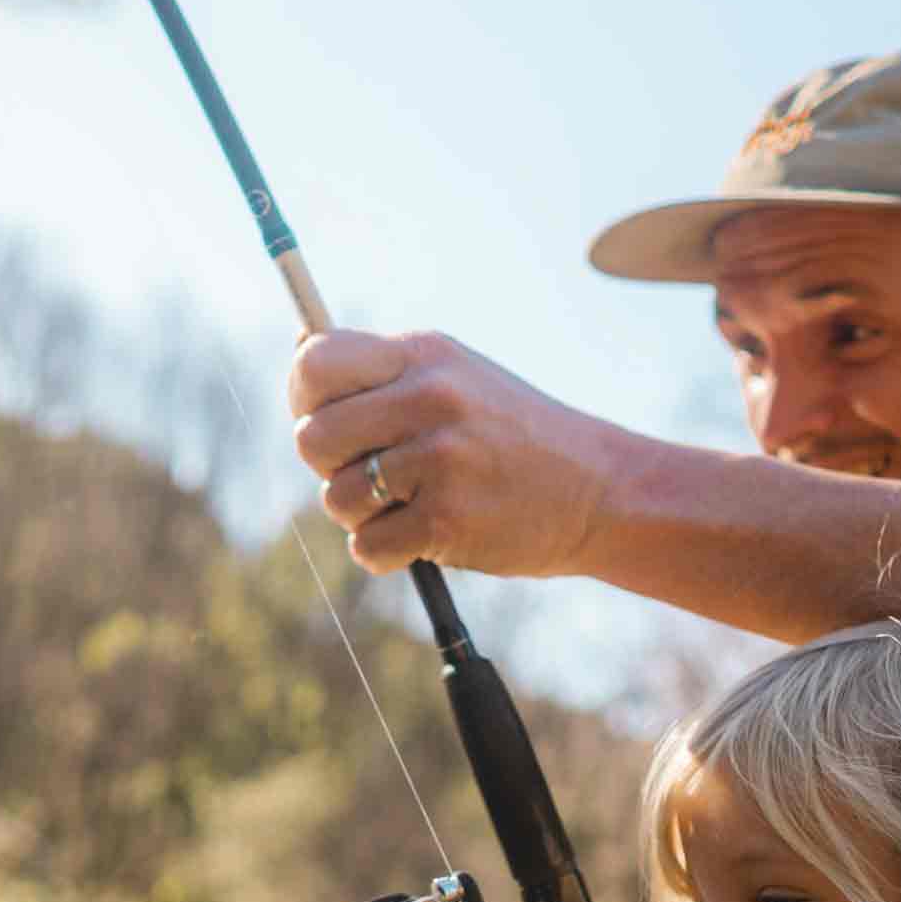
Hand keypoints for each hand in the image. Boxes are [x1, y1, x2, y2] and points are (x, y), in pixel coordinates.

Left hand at [288, 329, 632, 577]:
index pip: (315, 362)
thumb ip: (385, 372)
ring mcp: (439, 460)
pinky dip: (386, 553)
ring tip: (407, 506)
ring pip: (336, 498)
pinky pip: (367, 547)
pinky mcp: (447, 520)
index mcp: (424, 355)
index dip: (304, 398)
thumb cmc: (513, 435)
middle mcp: (429, 399)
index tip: (324, 417)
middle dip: (330, 466)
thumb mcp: (457, 376)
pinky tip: (424, 537)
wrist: (599, 490)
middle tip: (371, 473)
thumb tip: (300, 348)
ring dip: (360, 515)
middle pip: (312, 438)